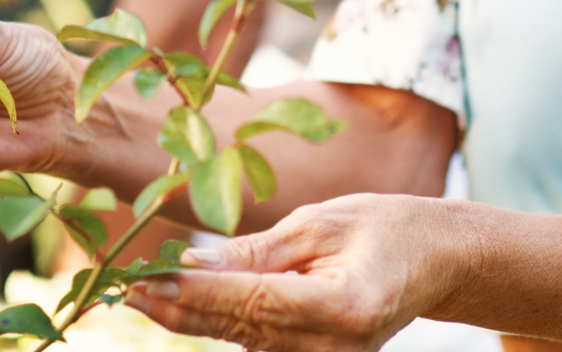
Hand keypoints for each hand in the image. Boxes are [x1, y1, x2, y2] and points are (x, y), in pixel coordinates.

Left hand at [124, 194, 463, 351]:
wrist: (437, 261)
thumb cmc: (386, 227)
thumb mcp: (322, 222)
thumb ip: (258, 250)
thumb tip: (193, 260)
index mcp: (342, 307)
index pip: (251, 300)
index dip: (194, 291)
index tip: (145, 280)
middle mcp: (333, 348)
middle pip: (237, 329)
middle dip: (179, 309)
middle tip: (124, 290)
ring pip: (241, 340)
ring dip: (192, 317)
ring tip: (141, 292)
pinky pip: (258, 342)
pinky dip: (221, 321)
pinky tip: (182, 302)